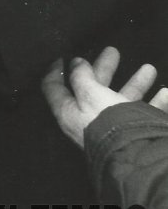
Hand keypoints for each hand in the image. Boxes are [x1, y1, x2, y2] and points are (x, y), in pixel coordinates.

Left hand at [41, 46, 167, 147]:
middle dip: (104, 68)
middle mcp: (88, 119)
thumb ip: (81, 77)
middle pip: (92, 89)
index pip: (53, 88)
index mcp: (69, 111)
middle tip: (113, 50)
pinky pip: (144, 115)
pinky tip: (166, 93)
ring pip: (122, 100)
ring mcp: (111, 127)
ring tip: (150, 68)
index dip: (56, 70)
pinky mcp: (133, 135)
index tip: (64, 55)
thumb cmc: (108, 122)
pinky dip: (156, 103)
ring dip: (136, 83)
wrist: (138, 158)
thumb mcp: (90, 94)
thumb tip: (75, 62)